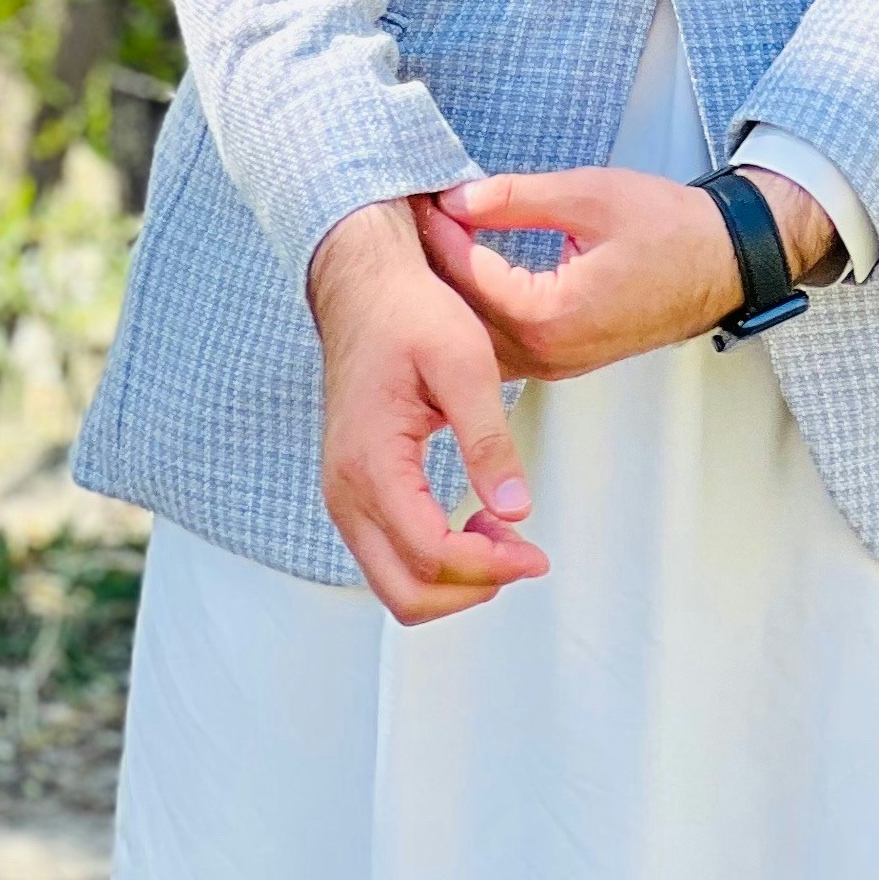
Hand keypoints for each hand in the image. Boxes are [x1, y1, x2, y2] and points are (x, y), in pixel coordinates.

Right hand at [305, 198, 549, 624]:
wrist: (364, 286)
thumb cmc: (409, 313)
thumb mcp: (463, 361)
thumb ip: (489, 438)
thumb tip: (517, 509)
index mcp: (370, 461)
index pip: (429, 553)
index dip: (488, 566)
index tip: (534, 553)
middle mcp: (345, 491)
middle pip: (405, 592)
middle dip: (472, 587)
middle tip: (524, 555)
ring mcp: (343, 495)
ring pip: (395, 583)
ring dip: (454, 579)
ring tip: (504, 536)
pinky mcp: (354, 490)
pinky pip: (390, 555)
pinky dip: (435, 561)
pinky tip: (475, 522)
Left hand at [415, 165, 837, 381]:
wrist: (724, 263)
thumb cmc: (670, 228)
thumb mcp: (589, 196)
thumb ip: (518, 198)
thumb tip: (459, 196)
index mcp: (553, 316)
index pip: (472, 278)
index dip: (442, 234)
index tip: (420, 198)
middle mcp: (549, 354)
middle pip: (465, 318)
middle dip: (437, 267)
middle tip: (412, 219)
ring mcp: (556, 364)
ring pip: (480, 338)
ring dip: (454, 293)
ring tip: (430, 242)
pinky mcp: (562, 358)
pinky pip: (503, 343)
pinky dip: (479, 310)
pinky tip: (466, 272)